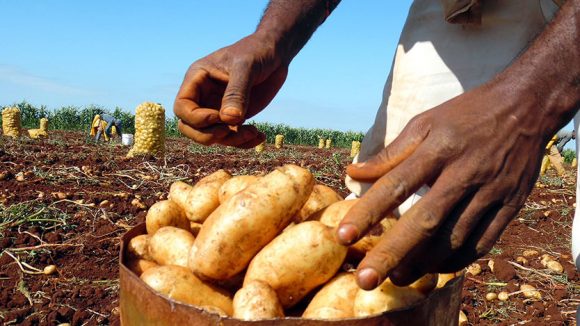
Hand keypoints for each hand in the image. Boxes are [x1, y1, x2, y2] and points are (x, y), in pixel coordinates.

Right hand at [174, 33, 288, 147]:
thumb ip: (236, 92)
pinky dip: (244, 142)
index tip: (219, 117)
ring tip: (254, 132)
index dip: (196, 119)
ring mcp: (218, 109)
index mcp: (197, 80)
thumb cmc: (256, 52)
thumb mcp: (246, 67)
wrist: (274, 54)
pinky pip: (232, 137)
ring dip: (231, 140)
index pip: (182, 108)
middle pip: (190, 127)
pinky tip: (259, 136)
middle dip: (208, 135)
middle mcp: (204, 97)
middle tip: (230, 131)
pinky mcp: (234, 117)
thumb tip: (230, 119)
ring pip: (212, 136)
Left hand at [337, 82, 547, 288]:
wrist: (525, 106)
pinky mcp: (510, 205)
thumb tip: (352, 172)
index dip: (367, 212)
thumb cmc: (465, 114)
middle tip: (366, 281)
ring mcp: (491, 192)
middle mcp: (464, 173)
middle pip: (424, 221)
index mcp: (438, 149)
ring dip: (423, 263)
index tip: (343, 237)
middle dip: (392, 253)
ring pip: (454, 239)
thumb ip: (390, 153)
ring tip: (398, 278)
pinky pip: (483, 242)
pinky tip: (436, 268)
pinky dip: (458, 260)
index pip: (395, 185)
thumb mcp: (425, 122)